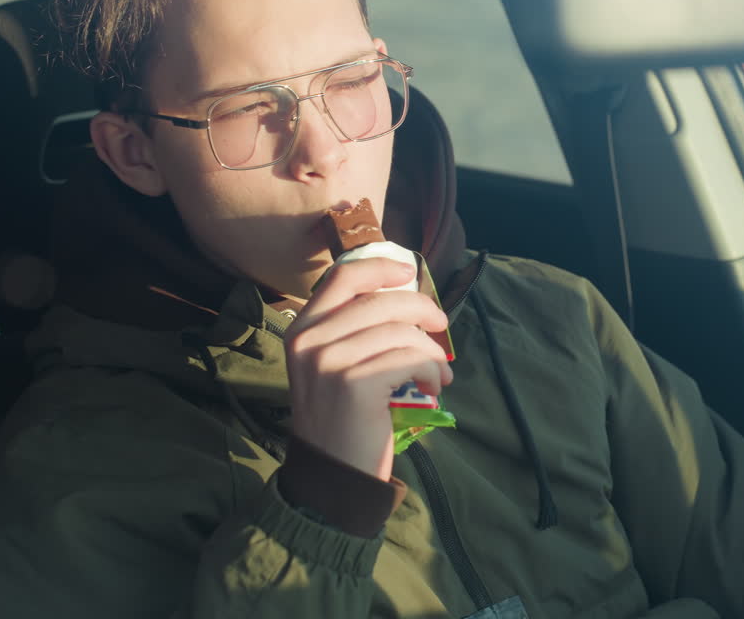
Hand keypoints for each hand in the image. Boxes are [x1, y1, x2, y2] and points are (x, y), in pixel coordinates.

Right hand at [283, 257, 451, 480]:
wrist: (332, 476)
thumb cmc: (343, 420)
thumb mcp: (333, 367)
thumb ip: (354, 331)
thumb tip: (406, 298)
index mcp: (302, 329)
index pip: (343, 276)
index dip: (380, 267)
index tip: (408, 273)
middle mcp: (309, 340)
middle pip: (381, 300)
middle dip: (422, 309)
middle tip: (441, 327)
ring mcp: (328, 361)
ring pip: (400, 330)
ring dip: (430, 350)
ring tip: (438, 373)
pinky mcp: (353, 383)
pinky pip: (410, 357)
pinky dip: (430, 370)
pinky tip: (432, 387)